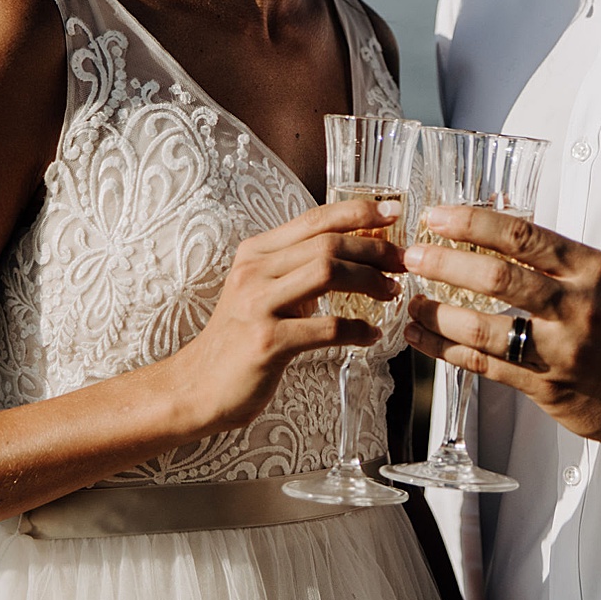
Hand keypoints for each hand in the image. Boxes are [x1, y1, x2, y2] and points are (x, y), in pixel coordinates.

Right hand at [165, 193, 404, 437]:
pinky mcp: (267, 342)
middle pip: (328, 244)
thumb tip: (355, 252)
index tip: (394, 213)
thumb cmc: (240, 339)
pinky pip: (327, 328)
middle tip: (403, 263)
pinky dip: (357, 330)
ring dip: (370, 281)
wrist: (197, 388)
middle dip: (375, 250)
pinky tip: (371, 335)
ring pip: (328, 273)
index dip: (358, 212)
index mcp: (255, 253)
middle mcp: (254, 271)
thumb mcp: (263, 292)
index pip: (315, 219)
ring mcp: (258, 305)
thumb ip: (297, 269)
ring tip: (391, 293)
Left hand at [402, 206, 600, 447]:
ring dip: (438, 313)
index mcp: (591, 270)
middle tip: (412, 256)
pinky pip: (485, 366)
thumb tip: (497, 232)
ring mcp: (560, 351)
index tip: (437, 216)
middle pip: (498, 278)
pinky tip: (423, 337)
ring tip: (411, 302)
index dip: (473, 223)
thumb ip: (557, 261)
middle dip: (445, 263)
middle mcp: (576, 307)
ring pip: (483, 329)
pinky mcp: (547, 388)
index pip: (524, 236)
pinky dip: (446, 350)